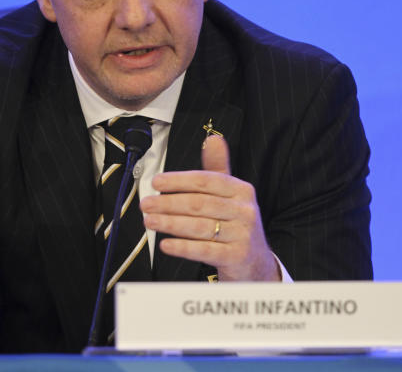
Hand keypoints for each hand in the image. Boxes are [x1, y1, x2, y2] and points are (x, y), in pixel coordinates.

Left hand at [140, 135, 279, 280]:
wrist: (255, 262)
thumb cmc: (236, 224)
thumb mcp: (230, 195)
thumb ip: (217, 169)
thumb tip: (213, 139)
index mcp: (242, 190)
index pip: (206, 181)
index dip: (179, 180)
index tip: (157, 182)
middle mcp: (245, 211)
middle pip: (200, 203)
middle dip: (168, 203)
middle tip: (146, 204)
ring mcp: (242, 234)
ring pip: (199, 226)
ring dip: (170, 223)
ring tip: (149, 221)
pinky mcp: (236, 256)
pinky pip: (204, 250)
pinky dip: (182, 247)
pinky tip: (165, 244)